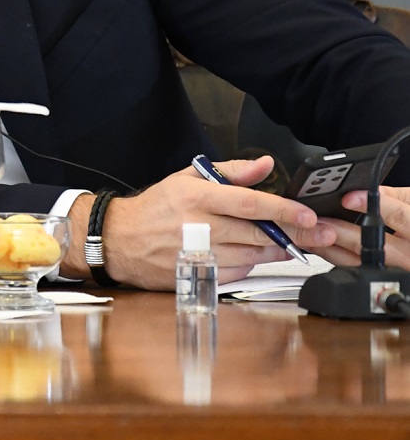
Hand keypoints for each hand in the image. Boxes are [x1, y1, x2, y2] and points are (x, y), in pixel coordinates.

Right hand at [101, 156, 335, 288]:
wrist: (119, 240)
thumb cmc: (156, 207)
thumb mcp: (187, 177)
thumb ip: (231, 171)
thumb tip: (265, 165)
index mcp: (197, 197)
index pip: (250, 203)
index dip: (283, 211)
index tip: (309, 215)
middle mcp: (199, 226)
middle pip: (258, 233)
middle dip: (294, 234)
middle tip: (319, 233)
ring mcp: (200, 254)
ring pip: (252, 254)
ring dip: (274, 249)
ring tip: (286, 242)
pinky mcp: (200, 275)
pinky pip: (239, 271)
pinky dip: (251, 262)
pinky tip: (250, 252)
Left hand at [317, 185, 409, 267]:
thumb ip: (397, 197)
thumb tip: (369, 190)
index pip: (402, 217)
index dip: (375, 206)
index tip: (349, 197)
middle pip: (374, 245)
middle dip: (341, 231)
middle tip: (318, 218)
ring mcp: (401, 271)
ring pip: (361, 263)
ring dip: (333, 248)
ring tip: (312, 232)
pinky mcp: (388, 279)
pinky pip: (360, 270)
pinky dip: (340, 258)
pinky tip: (324, 247)